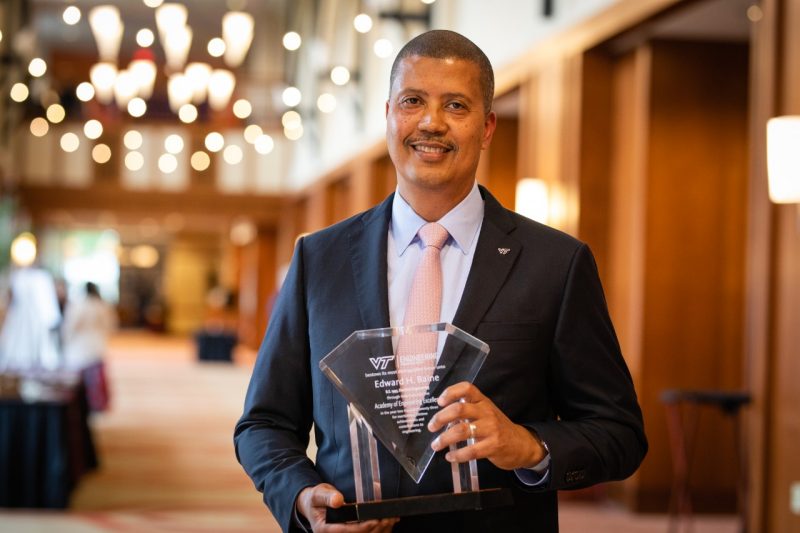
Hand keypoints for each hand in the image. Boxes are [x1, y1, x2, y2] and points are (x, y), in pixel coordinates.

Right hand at [296, 483, 398, 531]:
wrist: (313, 506)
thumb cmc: (315, 500)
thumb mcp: (318, 494)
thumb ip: (327, 496)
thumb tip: (338, 500)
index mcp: (324, 530)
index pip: (346, 531)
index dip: (362, 527)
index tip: (375, 519)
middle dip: (376, 528)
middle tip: (389, 518)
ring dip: (380, 530)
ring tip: (392, 519)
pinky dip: (378, 530)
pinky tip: (388, 523)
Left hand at [427, 382, 545, 470]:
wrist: (522, 444)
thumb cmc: (498, 428)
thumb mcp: (486, 413)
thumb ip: (468, 412)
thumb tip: (442, 419)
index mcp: (483, 401)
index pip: (467, 388)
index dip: (451, 392)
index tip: (439, 401)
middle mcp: (486, 411)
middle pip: (459, 409)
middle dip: (440, 418)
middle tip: (431, 427)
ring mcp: (491, 428)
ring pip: (462, 430)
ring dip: (444, 438)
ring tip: (436, 445)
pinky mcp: (494, 446)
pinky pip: (471, 450)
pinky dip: (457, 454)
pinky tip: (450, 456)